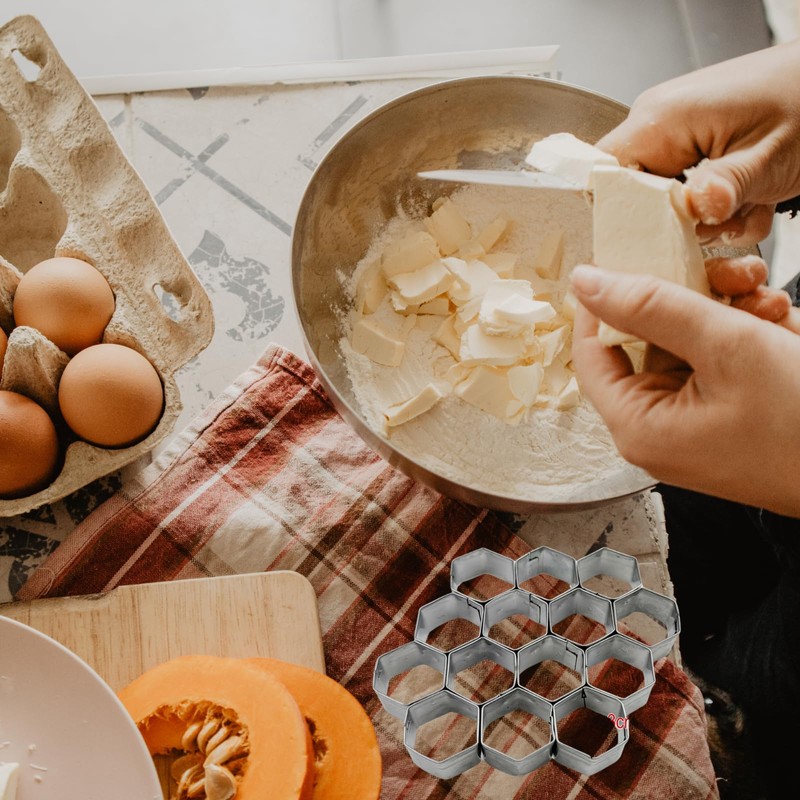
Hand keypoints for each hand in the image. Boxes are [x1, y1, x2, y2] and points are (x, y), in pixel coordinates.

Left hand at [570, 266, 799, 516]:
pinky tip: (780, 323)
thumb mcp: (728, 346)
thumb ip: (653, 307)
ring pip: (687, 345)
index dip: (606, 301)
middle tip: (727, 273)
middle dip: (687, 300)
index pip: (591, 351)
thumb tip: (588, 281)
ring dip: (726, 312)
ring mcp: (693, 424)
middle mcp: (657, 429)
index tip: (628, 256)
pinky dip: (746, 336)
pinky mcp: (726, 416)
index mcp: (638, 425)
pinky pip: (718, 363)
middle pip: (644, 342)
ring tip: (766, 299)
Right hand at [598, 39, 799, 245]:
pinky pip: (688, 195)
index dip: (622, 216)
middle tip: (723, 223)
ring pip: (665, 204)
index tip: (658, 238)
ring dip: (708, 221)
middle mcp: (660, 126)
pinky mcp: (695, 150)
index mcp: (661, 118)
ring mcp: (677, 138)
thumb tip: (693, 210)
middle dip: (678, 225)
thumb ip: (725, 186)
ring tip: (748, 208)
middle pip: (634, 198)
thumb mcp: (770, 154)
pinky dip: (722, 210)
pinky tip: (751, 201)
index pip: (604, 178)